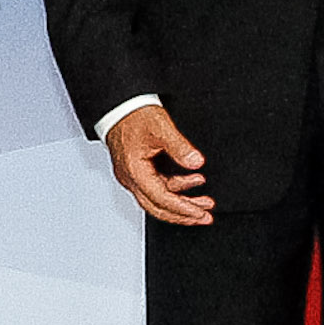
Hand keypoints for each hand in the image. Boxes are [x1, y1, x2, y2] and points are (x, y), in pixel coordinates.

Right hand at [103, 103, 212, 224]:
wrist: (118, 107)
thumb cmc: (133, 115)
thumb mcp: (160, 127)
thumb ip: (179, 147)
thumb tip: (196, 162)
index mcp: (134, 171)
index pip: (160, 199)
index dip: (182, 208)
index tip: (200, 213)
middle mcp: (130, 178)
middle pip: (157, 207)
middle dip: (183, 215)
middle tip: (204, 218)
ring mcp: (132, 176)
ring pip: (158, 200)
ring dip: (182, 203)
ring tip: (204, 202)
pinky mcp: (137, 171)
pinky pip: (157, 188)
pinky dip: (176, 189)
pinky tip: (192, 183)